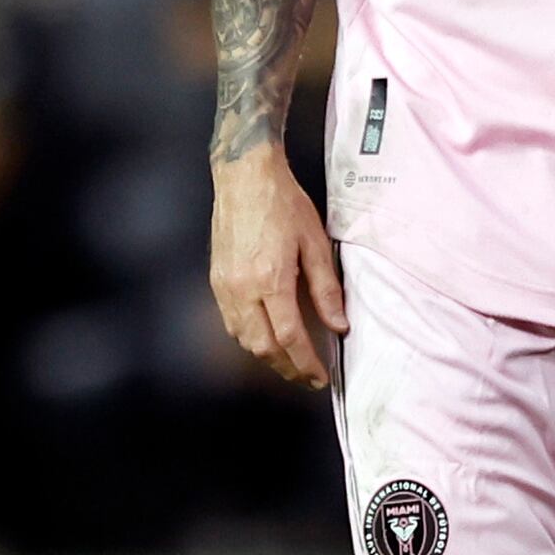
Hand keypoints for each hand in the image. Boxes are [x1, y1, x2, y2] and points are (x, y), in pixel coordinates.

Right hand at [210, 159, 351, 387]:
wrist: (245, 176)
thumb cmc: (282, 203)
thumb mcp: (315, 243)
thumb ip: (326, 289)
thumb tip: (338, 325)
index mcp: (270, 279)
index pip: (290, 337)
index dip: (306, 363)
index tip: (320, 376)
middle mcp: (242, 288)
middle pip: (263, 347)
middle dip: (287, 368)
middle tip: (307, 377)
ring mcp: (224, 286)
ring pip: (243, 339)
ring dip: (267, 356)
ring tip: (291, 361)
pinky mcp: (216, 280)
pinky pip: (231, 322)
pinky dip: (250, 338)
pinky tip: (267, 337)